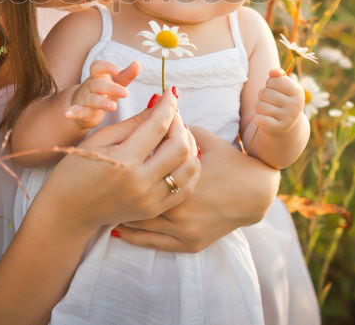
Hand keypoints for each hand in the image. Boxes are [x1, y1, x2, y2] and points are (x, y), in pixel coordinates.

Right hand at [36, 88, 199, 232]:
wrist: (69, 211)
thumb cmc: (77, 169)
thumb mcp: (100, 139)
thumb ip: (133, 123)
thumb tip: (159, 104)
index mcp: (124, 161)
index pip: (158, 126)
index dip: (168, 105)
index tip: (171, 93)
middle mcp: (141, 183)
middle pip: (180, 147)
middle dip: (180, 123)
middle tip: (172, 114)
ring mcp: (150, 200)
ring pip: (189, 167)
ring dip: (189, 145)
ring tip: (177, 134)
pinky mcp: (154, 209)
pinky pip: (185, 188)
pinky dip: (189, 168)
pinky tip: (180, 155)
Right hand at [65, 60, 139, 129]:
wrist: (82, 105)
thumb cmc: (103, 91)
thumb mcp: (116, 83)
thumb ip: (126, 75)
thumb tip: (138, 63)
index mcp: (98, 77)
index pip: (98, 67)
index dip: (106, 67)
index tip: (118, 70)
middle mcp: (91, 86)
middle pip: (98, 84)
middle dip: (111, 88)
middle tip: (126, 92)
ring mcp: (85, 99)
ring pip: (92, 99)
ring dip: (101, 102)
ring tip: (113, 107)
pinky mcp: (81, 112)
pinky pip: (76, 111)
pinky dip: (71, 112)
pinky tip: (67, 114)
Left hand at [113, 127, 278, 251]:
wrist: (255, 192)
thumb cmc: (229, 160)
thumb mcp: (203, 137)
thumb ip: (176, 126)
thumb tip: (152, 111)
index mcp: (180, 178)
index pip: (143, 168)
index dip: (127, 162)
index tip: (111, 158)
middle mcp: (180, 208)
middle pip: (136, 199)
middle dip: (118, 191)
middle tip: (99, 182)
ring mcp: (184, 230)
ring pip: (140, 224)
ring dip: (120, 214)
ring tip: (101, 204)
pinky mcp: (189, 244)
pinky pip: (152, 243)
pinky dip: (133, 236)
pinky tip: (117, 228)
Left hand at [253, 68, 304, 135]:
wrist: (286, 122)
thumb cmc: (281, 98)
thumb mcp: (282, 85)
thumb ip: (277, 76)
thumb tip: (274, 72)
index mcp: (298, 92)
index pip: (276, 81)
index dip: (270, 83)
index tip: (273, 88)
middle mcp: (296, 105)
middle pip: (264, 93)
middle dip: (262, 95)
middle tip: (268, 100)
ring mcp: (288, 118)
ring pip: (259, 106)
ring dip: (259, 106)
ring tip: (267, 109)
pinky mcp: (279, 128)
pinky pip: (259, 119)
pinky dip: (258, 119)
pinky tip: (264, 119)